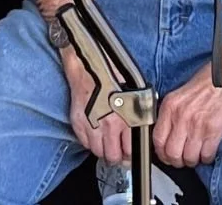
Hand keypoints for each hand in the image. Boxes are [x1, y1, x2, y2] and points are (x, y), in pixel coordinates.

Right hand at [63, 49, 130, 164]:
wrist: (88, 64)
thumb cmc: (111, 75)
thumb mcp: (134, 93)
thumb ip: (138, 114)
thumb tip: (143, 131)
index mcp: (125, 116)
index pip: (129, 150)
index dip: (130, 154)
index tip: (129, 152)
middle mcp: (108, 123)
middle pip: (113, 156)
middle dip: (116, 156)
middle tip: (117, 151)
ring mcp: (91, 124)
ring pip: (98, 152)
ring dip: (102, 150)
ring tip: (106, 142)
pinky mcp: (78, 122)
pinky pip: (85, 144)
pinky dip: (90, 142)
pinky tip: (95, 133)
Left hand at [153, 46, 221, 166]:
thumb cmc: (209, 80)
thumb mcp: (181, 93)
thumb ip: (172, 112)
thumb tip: (167, 131)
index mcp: (170, 105)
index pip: (157, 139)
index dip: (161, 153)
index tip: (166, 155)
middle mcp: (181, 116)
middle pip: (171, 152)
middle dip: (176, 161)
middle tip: (181, 160)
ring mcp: (198, 124)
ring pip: (189, 157)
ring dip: (192, 161)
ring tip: (196, 156)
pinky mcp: (215, 129)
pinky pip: (206, 155)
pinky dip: (206, 158)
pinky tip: (208, 152)